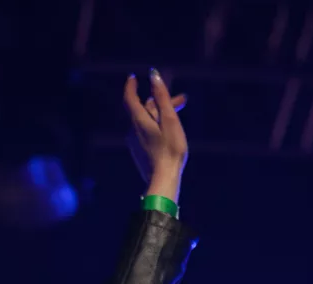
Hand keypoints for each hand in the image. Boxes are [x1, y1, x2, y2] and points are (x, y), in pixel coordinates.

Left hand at [124, 69, 188, 201]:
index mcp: (138, 121)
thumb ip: (162, 97)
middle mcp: (133, 131)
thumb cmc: (170, 150)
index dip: (131, 86)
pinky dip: (157, 125)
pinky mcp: (139, 152)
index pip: (130, 99)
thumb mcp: (170, 120)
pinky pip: (146, 132)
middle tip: (182, 99)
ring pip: (146, 121)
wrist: (163, 180)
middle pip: (144, 110)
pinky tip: (169, 131)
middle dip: (161, 101)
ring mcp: (135, 143)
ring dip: (162, 114)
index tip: (133, 77)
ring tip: (179, 114)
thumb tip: (153, 75)